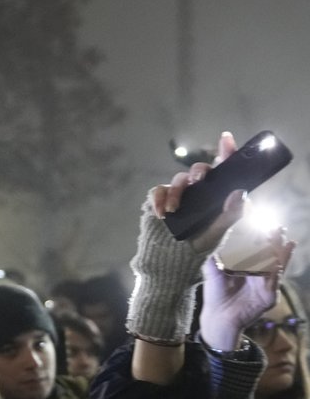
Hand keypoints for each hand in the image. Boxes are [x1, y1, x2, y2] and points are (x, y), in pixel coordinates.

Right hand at [151, 131, 246, 254]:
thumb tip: (239, 193)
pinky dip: (159, 200)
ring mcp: (178, 194)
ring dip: (176, 192)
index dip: (226, 152)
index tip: (226, 139)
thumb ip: (231, 214)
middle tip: (198, 181)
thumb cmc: (199, 245)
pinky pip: (158, 192)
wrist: (172, 260)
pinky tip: (162, 213)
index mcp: (217, 193)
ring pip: (178, 180)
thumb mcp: (219, 232)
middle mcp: (198, 190)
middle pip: (199, 170)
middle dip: (198, 172)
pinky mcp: (160, 201)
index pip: (224, 169)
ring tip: (174, 210)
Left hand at [198, 235, 293, 351]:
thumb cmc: (215, 293)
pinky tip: (279, 263)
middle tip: (278, 229)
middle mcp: (260, 273)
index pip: (258, 248)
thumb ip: (220, 253)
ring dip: (281, 253)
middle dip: (275, 242)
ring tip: (286, 241)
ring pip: (277, 266)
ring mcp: (266, 284)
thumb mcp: (213, 269)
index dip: (261, 237)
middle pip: (271, 254)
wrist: (217, 315)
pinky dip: (277, 272)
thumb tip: (226, 236)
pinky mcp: (269, 296)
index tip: (263, 225)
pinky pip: (274, 282)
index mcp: (248, 265)